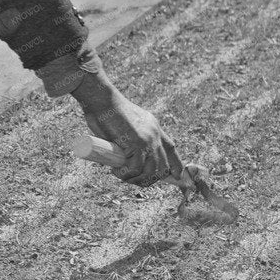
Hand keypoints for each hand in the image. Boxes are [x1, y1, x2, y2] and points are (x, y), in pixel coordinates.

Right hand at [71, 73, 180, 187]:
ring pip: (151, 171)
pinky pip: (135, 169)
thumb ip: (128, 140)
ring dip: (136, 179)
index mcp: (154, 127)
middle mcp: (155, 134)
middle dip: (150, 179)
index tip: (177, 176)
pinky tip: (115, 171)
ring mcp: (148, 140)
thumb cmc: (105, 111)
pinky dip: (125, 174)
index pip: (171, 148)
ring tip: (121, 175)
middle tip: (132, 179)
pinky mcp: (137, 144)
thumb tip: (122, 159)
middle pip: (163, 165)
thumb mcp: (124, 125)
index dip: (176, 164)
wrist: (102, 100)